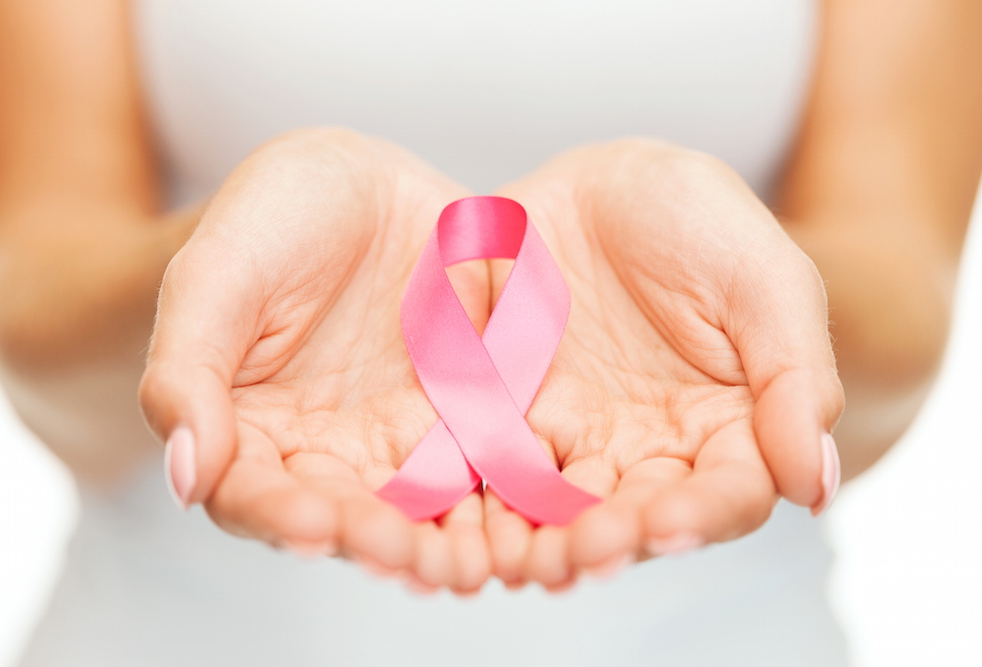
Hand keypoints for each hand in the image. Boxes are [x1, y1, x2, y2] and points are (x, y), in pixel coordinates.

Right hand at [139, 128, 492, 593]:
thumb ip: (188, 371)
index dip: (280, 515)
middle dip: (377, 540)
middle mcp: (329, 452)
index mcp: (250, 433)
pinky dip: (507, 491)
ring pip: (426, 507)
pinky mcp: (469, 414)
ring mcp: (404, 437)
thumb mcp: (217, 275)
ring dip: (447, 539)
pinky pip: (491, 461)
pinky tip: (528, 505)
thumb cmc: (267, 222)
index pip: (254, 495)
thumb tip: (186, 476)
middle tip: (403, 554)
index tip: (314, 525)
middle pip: (349, 516)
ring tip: (469, 558)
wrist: (357, 184)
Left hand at [483, 140, 843, 589]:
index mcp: (729, 426)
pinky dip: (485, 500)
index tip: (669, 524)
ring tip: (528, 556)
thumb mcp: (763, 278)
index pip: (727, 492)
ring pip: (564, 508)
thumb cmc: (697, 220)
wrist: (602, 183)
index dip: (702, 514)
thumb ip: (795, 376)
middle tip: (585, 553)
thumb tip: (814, 487)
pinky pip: (495, 467)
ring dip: (546, 539)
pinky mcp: (510, 418)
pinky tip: (472, 521)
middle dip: (614, 539)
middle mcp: (652, 449)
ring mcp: (577, 438)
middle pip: (638, 515)